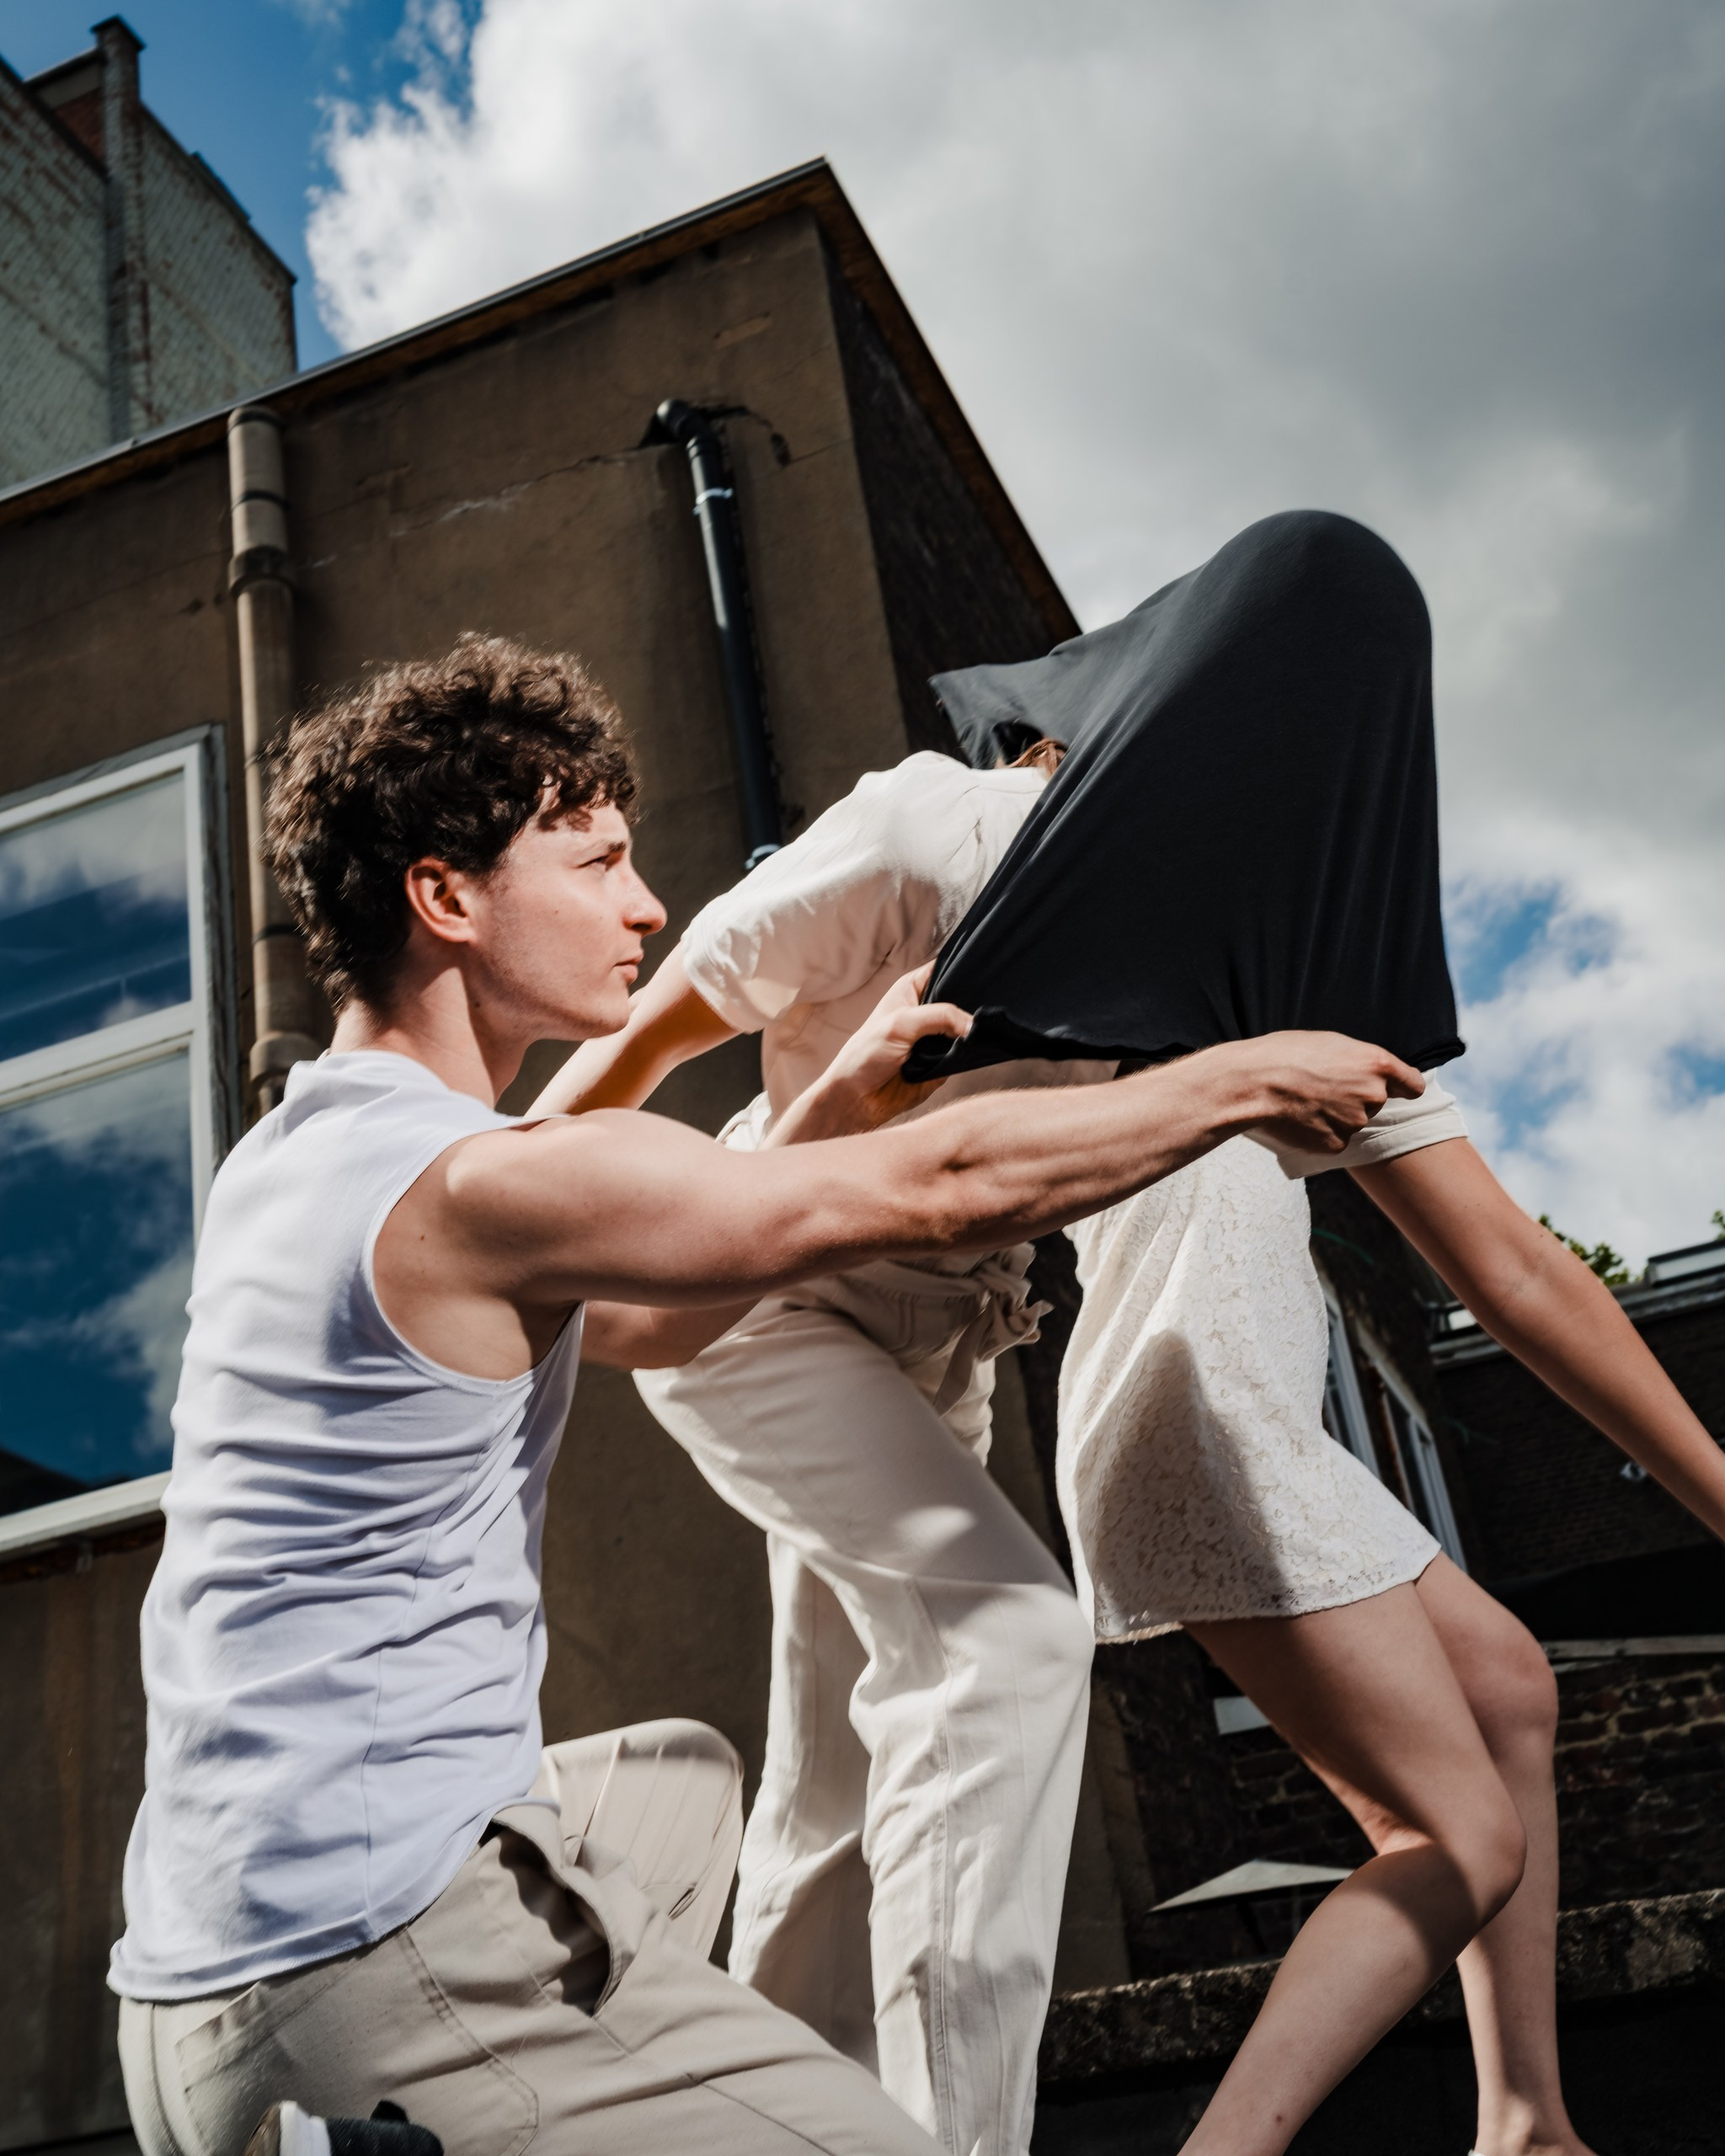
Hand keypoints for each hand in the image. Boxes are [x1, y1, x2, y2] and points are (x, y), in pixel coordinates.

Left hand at [769, 965, 973, 1144]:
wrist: (859, 1098)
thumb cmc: (866, 1053)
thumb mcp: (902, 1024)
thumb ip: (940, 1016)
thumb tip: (973, 1024)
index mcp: (913, 989)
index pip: (946, 968)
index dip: (964, 969)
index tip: (987, 974)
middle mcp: (927, 1010)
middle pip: (962, 999)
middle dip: (974, 1004)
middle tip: (988, 1009)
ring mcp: (936, 1036)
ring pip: (966, 1028)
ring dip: (973, 1032)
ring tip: (985, 1031)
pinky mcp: (942, 1060)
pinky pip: (964, 1054)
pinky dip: (969, 1054)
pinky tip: (977, 1052)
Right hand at [1218, 1030, 1424, 1153]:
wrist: (1252, 1083)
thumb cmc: (1284, 1054)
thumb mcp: (1330, 1043)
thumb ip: (1358, 1061)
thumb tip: (1366, 1073)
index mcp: (1376, 1064)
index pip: (1412, 1084)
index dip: (1403, 1086)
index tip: (1397, 1089)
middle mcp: (1373, 1094)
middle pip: (1376, 1101)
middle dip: (1355, 1097)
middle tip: (1322, 1087)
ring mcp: (1355, 1122)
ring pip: (1354, 1121)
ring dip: (1337, 1115)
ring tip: (1305, 1101)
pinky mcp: (1336, 1144)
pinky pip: (1335, 1139)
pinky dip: (1321, 1133)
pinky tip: (1300, 1119)